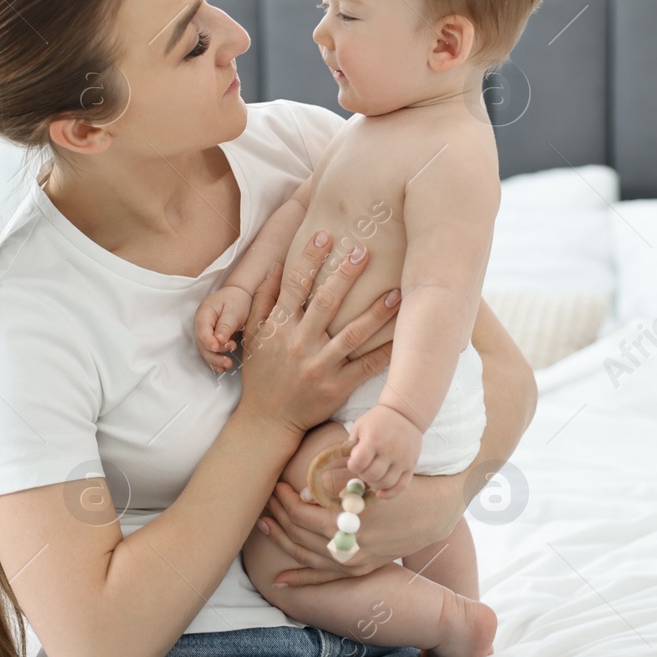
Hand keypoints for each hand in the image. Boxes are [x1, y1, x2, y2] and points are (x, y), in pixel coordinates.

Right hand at [195, 286, 252, 372]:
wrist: (240, 295)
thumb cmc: (236, 300)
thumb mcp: (233, 311)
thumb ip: (225, 325)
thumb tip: (218, 340)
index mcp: (204, 313)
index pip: (202, 330)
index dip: (208, 340)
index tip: (217, 347)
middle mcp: (201, 325)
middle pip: (202, 343)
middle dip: (214, 355)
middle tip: (228, 360)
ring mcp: (205, 333)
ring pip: (205, 351)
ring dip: (215, 360)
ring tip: (228, 365)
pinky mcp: (212, 340)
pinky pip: (210, 352)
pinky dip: (215, 361)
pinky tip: (222, 369)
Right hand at [236, 231, 401, 437]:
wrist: (267, 421)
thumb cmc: (262, 374)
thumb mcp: (252, 335)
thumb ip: (261, 300)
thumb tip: (272, 265)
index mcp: (279, 328)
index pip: (294, 285)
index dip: (308, 258)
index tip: (323, 235)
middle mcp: (299, 343)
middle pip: (325, 303)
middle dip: (345, 275)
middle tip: (364, 250)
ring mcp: (320, 366)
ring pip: (352, 334)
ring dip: (376, 312)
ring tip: (396, 291)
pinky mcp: (337, 386)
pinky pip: (367, 367)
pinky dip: (386, 351)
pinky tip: (404, 335)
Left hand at [257, 480, 398, 585]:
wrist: (432, 513)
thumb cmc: (398, 488)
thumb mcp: (370, 479)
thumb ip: (336, 482)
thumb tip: (302, 493)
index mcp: (350, 523)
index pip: (302, 513)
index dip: (286, 499)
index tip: (278, 485)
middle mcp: (349, 548)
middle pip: (300, 534)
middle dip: (279, 515)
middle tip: (267, 500)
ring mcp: (354, 564)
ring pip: (305, 556)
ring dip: (281, 540)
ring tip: (264, 525)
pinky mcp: (359, 570)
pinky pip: (323, 577)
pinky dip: (300, 579)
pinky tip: (278, 582)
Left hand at [343, 404, 422, 499]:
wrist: (405, 414)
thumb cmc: (378, 421)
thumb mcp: (360, 426)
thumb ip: (350, 445)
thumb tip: (340, 465)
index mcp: (374, 439)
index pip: (359, 463)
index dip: (353, 466)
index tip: (354, 462)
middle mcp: (389, 450)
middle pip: (372, 475)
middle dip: (363, 475)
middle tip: (363, 469)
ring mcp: (402, 459)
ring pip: (386, 483)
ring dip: (374, 484)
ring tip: (372, 475)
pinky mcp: (411, 465)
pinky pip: (401, 486)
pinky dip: (390, 493)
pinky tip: (380, 493)